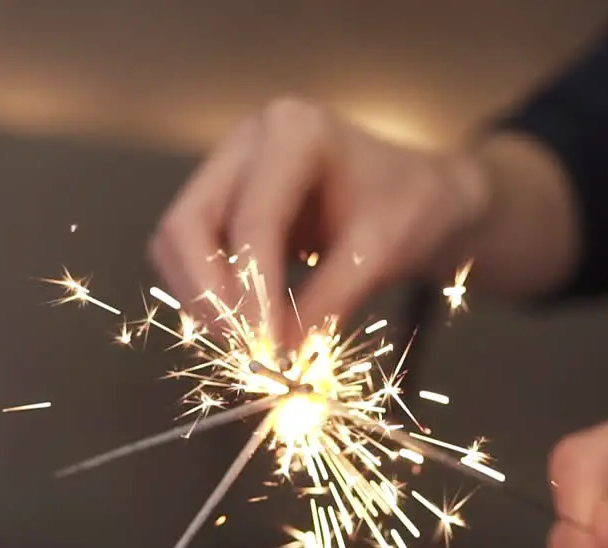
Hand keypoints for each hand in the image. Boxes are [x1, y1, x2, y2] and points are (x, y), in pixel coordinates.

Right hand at [149, 97, 488, 347]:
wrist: (429, 198)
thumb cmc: (417, 210)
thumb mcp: (383, 254)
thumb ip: (330, 301)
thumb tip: (281, 355)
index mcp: (296, 132)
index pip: (253, 219)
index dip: (250, 289)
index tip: (265, 349)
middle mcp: (249, 142)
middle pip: (189, 222)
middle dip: (208, 294)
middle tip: (243, 350)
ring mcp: (230, 168)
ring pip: (178, 240)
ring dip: (201, 298)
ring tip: (246, 343)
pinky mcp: (224, 200)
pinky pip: (191, 252)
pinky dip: (206, 292)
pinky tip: (241, 323)